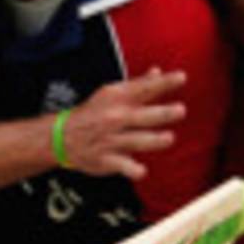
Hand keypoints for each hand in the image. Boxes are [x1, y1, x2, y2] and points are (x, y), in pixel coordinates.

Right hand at [56, 69, 185, 180]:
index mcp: (117, 98)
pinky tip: (142, 171)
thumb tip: (158, 72)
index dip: (164, 83)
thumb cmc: (93, 113)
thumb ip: (137, 85)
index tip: (182, 77)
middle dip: (161, 113)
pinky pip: (121, 165)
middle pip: (142, 115)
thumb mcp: (111, 94)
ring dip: (153, 140)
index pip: (144, 88)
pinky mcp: (106, 159)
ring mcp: (110, 139)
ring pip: (135, 140)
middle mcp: (115, 117)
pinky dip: (131, 169)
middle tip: (180, 110)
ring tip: (169, 138)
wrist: (62, 136)